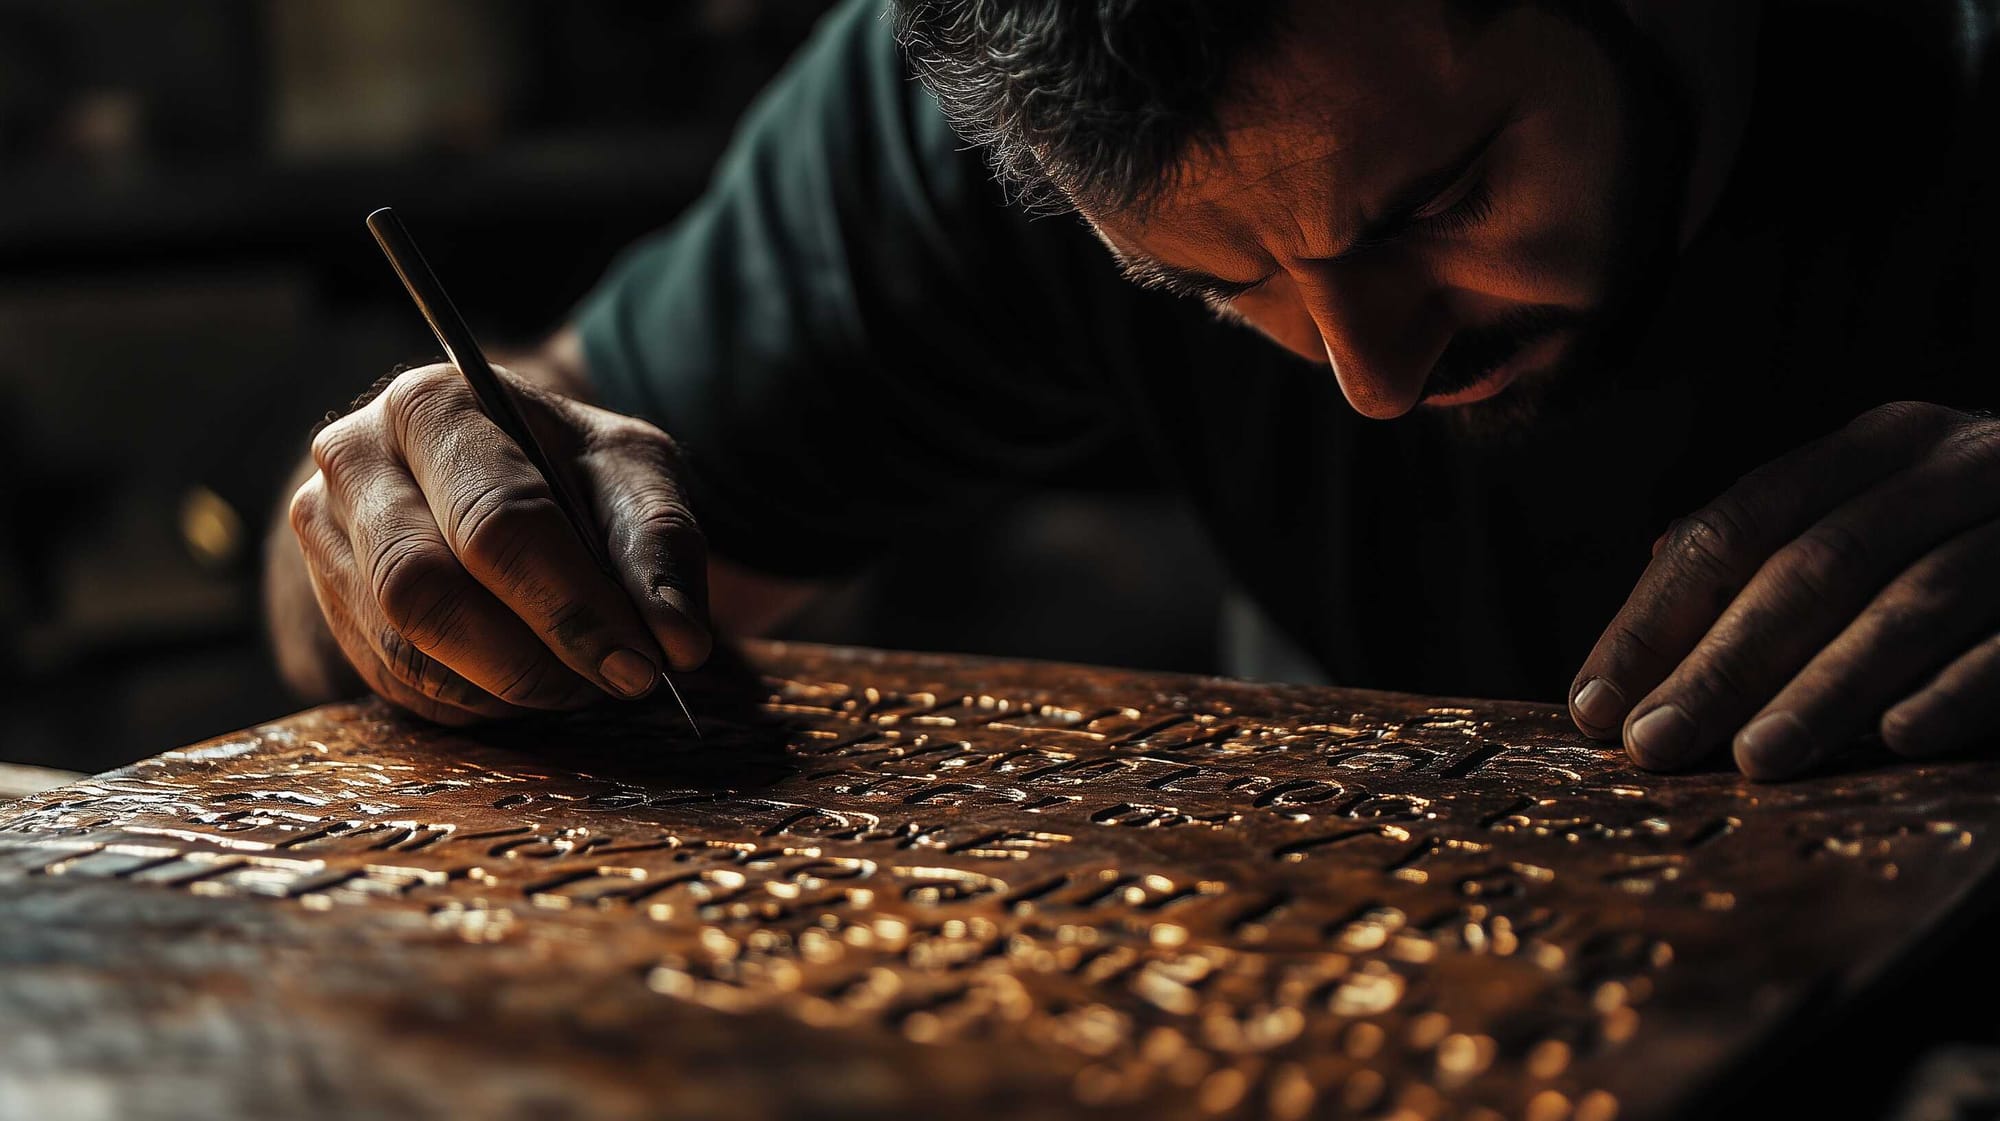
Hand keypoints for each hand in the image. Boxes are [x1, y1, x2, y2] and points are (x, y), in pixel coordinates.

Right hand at [286, 364, 710, 723]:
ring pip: (404, 649)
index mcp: (431, 406)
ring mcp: (325, 536)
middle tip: (613, 683)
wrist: (491, 469)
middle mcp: (354, 461)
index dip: (572, 606)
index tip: (642, 663)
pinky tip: (528, 678)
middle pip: (425, 591)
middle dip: (532, 659)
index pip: (497, 523)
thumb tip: (678, 639)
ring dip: (506, 687)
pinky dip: (476, 700)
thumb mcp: (630, 472)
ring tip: (580, 679)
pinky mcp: (327, 603)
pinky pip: (396, 683)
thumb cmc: (567, 466)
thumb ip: (660, 543)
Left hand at [1568, 401, 1999, 779]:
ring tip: (1756, 760)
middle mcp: (1956, 463)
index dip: (1657, 617)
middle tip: (1654, 747)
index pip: (1735, 527)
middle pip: (1810, 567)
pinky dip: (1961, 685)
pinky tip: (1899, 738)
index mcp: (1878, 445)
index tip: (1595, 703)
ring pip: (1913, 601)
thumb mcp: (1887, 510)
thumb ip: (1783, 540)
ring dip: (1828, 686)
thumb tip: (1651, 580)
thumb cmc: (1990, 534)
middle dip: (1722, 664)